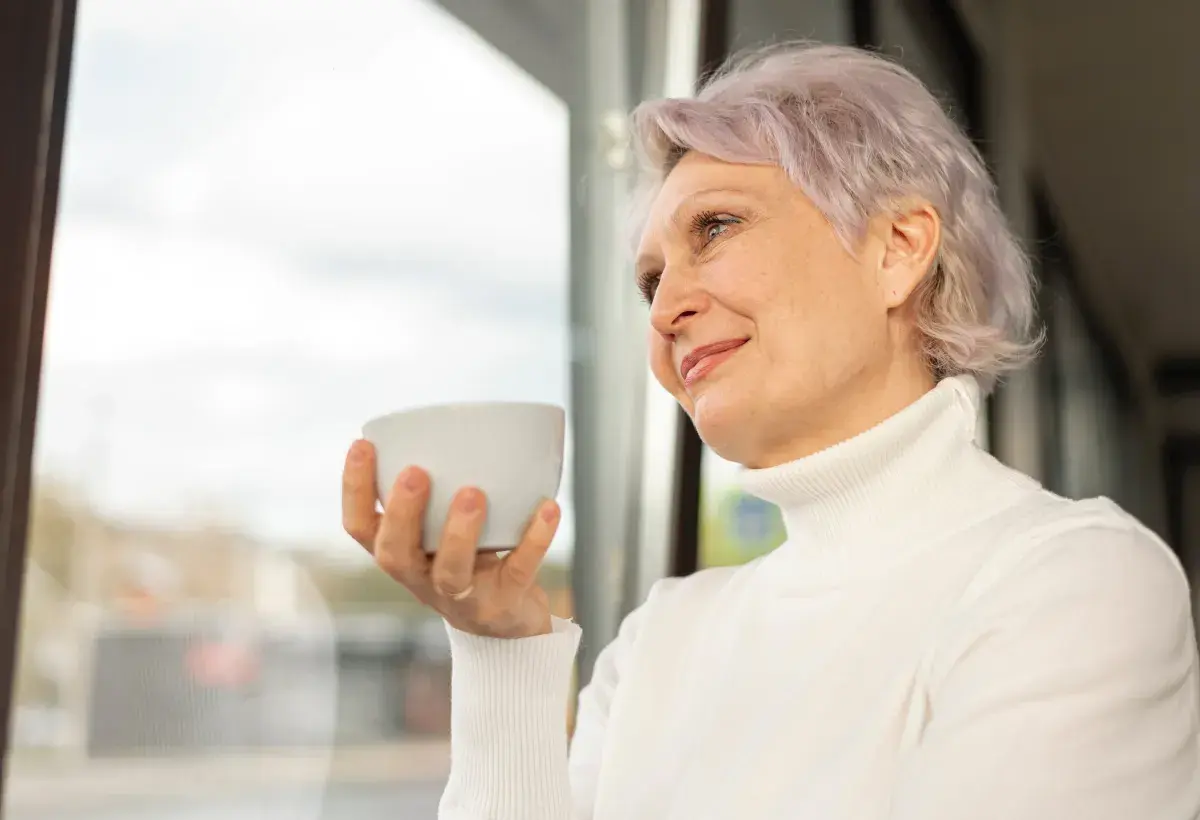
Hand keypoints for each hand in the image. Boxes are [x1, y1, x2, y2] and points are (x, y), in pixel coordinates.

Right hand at [341, 439, 559, 638]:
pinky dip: (535, 538)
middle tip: (415, 474)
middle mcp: (422, 579)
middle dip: (403, 514)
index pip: (361, 527)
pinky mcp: (503, 604)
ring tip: (473, 492)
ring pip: (450, 571)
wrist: (508, 628)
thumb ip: (440, 489)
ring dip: (459, 532)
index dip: (354, 489)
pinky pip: (519, 570)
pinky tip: (548, 507)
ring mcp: (462, 597)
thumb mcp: (443, 530)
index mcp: (402, 554)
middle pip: (395, 554)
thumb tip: (450, 421)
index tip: (362, 445)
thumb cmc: (470, 561)